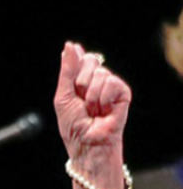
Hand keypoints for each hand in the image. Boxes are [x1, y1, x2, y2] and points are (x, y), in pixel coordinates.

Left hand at [53, 42, 130, 160]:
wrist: (87, 143)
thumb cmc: (73, 124)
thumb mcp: (63, 95)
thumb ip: (67, 70)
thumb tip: (71, 45)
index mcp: (80, 78)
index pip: (79, 57)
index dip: (75, 66)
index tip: (73, 86)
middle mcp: (96, 79)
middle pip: (90, 60)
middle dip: (81, 83)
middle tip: (82, 102)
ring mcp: (110, 86)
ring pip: (100, 73)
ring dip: (91, 96)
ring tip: (93, 111)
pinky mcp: (123, 93)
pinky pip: (112, 82)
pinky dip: (104, 98)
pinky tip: (104, 111)